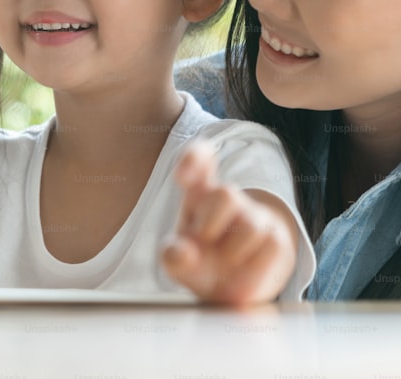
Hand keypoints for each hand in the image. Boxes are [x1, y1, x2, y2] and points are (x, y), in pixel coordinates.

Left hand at [161, 140, 296, 304]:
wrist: (232, 290)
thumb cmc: (200, 264)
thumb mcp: (179, 263)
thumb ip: (173, 257)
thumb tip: (180, 252)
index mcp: (196, 195)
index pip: (199, 160)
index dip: (194, 159)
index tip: (183, 176)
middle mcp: (227, 200)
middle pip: (225, 193)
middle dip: (210, 223)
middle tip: (202, 241)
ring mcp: (254, 216)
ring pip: (249, 224)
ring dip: (232, 251)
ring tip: (226, 261)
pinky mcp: (276, 237)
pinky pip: (270, 244)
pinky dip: (254, 266)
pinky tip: (247, 270)